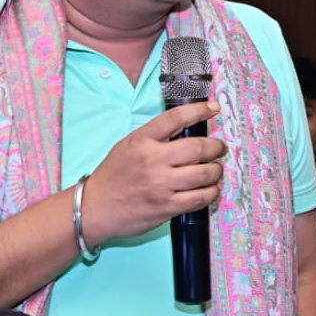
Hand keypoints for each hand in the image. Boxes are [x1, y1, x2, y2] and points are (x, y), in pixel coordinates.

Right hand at [81, 101, 225, 244]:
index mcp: (142, 140)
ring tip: (215, 170)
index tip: (214, 108)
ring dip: (216, 171)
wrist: (95, 207)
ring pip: (204, 174)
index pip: (176, 118)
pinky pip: (200, 198)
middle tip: (219, 148)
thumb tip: (188, 131)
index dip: (199, 110)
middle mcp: (153, 160)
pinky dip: (211, 193)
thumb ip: (155, 138)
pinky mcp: (167, 206)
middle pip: (198, 147)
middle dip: (216, 147)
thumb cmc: (113, 176)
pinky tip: (210, 190)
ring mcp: (161, 185)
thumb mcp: (128, 146)